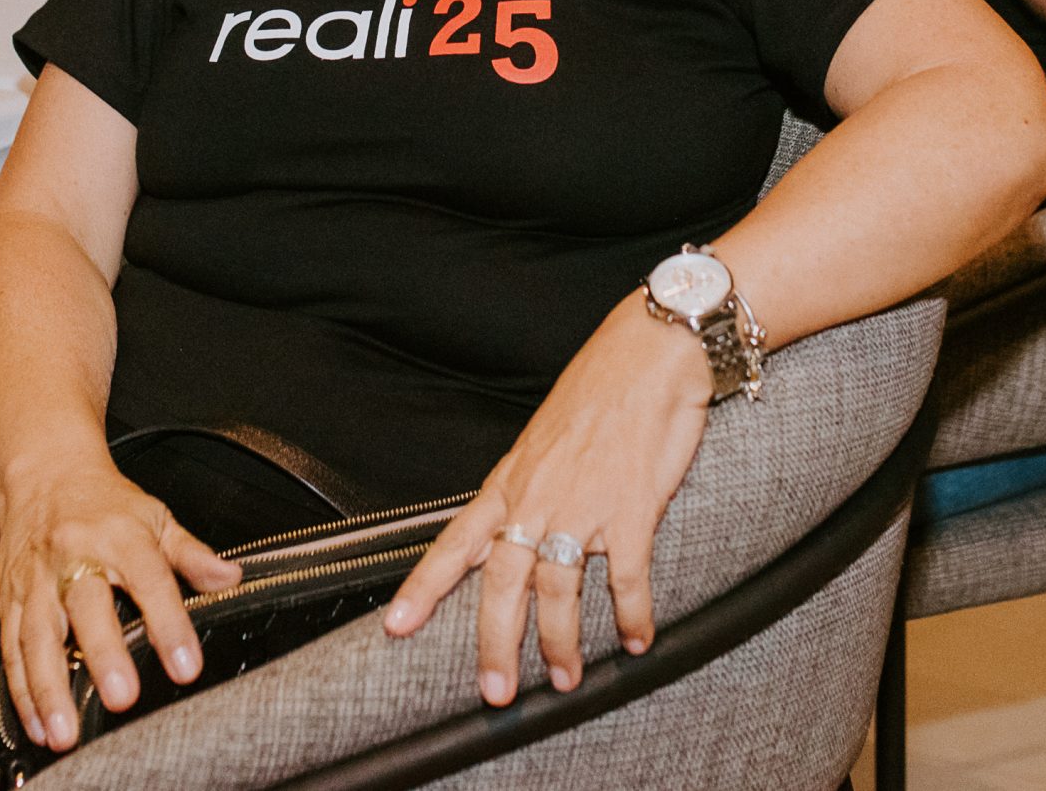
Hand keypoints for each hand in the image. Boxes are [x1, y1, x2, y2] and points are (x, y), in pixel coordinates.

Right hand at [0, 458, 242, 753]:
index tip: (185, 665)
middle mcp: (74, 557)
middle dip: (102, 656)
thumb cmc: (102, 503)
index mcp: (118, 536)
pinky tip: (36, 722)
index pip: (151, 580)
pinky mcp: (10, 600)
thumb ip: (192, 555)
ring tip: (63, 730)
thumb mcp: (156, 517)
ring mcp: (37, 581)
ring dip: (48, 689)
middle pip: (86, 607)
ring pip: (37, 636)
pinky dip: (20, 690)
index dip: (169, 623)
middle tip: (120, 698)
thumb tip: (231, 578)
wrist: (44, 474)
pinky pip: (11, 648)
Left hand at [385, 297, 711, 703]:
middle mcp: (538, 498)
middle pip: (503, 585)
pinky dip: (632, 616)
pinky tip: (638, 639)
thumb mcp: (544, 437)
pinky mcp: (632, 511)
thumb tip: (517, 522)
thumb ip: (529, 484)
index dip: (425, 586)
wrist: (650, 354)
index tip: (396, 625)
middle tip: (495, 691)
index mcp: (511, 481)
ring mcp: (583, 507)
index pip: (457, 541)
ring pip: (558, 593)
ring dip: (562, 644)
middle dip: (496, 645)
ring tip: (568, 677)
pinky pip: (627, 580)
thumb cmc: (601, 389)